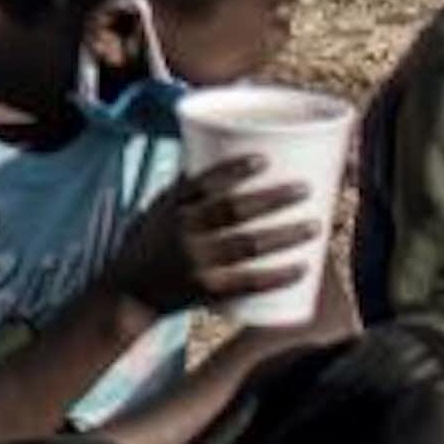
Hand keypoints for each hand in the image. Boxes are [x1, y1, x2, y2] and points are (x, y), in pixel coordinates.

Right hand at [107, 155, 321, 319]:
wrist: (128, 294)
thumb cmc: (150, 243)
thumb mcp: (160, 209)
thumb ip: (189, 186)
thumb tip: (223, 150)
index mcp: (172, 208)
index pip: (202, 183)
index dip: (233, 170)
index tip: (265, 159)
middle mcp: (183, 233)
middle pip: (233, 212)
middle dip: (273, 199)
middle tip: (305, 189)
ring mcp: (195, 263)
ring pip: (248, 246)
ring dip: (285, 235)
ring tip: (315, 225)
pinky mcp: (206, 290)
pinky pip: (248, 283)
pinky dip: (278, 276)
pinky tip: (303, 268)